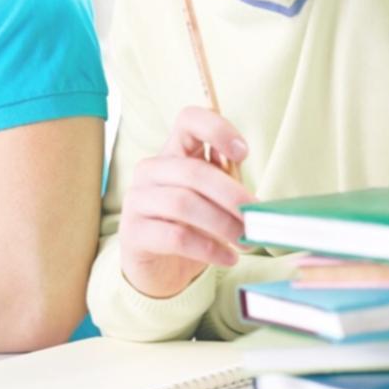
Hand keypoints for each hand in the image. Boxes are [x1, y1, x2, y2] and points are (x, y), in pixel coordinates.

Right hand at [120, 106, 254, 297]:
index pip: (188, 120)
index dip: (217, 129)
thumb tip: (253, 188)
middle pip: (193, 171)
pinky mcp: (132, 232)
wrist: (160, 267)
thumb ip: (229, 182)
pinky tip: (227, 258)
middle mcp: (149, 171)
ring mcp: (136, 200)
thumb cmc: (193, 226)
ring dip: (223, 225)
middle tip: (256, 219)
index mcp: (173, 153)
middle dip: (232, 195)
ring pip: (183, 204)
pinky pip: (175, 236)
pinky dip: (209, 249)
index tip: (243, 154)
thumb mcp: (215, 199)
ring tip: (246, 242)